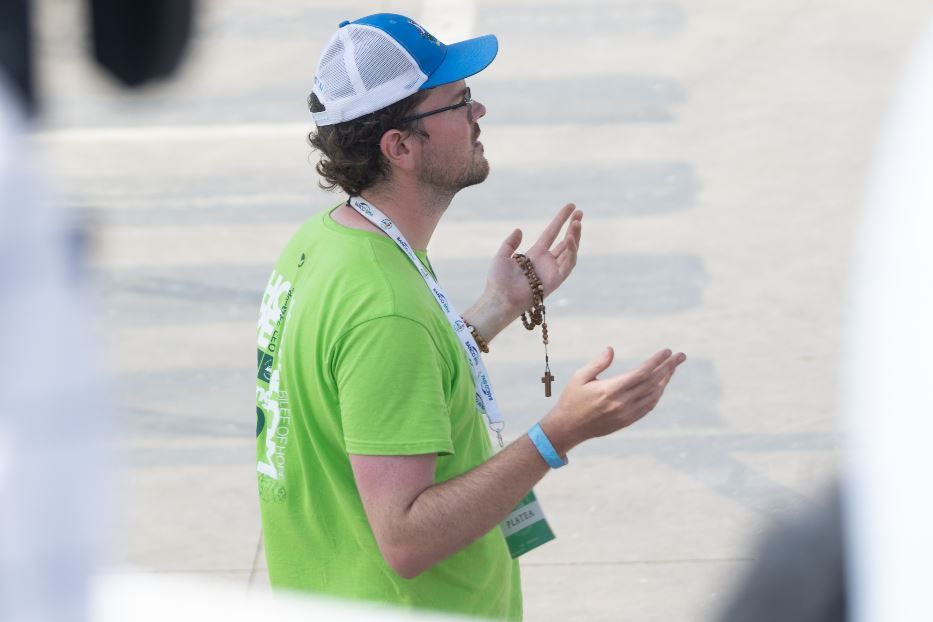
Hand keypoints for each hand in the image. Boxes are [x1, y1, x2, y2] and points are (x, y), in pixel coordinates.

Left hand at [485, 203, 582, 312]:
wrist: (500, 298)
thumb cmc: (498, 281)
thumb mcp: (502, 256)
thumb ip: (510, 243)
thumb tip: (519, 229)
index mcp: (535, 254)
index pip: (552, 233)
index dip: (561, 220)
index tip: (571, 207)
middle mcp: (546, 261)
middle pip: (565, 241)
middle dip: (573, 226)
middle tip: (580, 212)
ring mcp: (553, 270)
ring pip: (570, 251)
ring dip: (575, 236)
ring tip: (577, 223)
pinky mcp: (556, 280)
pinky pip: (568, 264)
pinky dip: (572, 251)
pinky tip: (570, 239)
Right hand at [540, 347, 685, 454]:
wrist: (568, 428)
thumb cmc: (572, 399)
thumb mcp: (580, 377)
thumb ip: (597, 363)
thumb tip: (611, 349)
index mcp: (610, 390)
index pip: (641, 373)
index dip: (657, 361)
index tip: (668, 351)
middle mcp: (621, 403)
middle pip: (653, 383)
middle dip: (669, 367)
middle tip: (681, 355)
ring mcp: (626, 414)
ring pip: (654, 395)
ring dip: (666, 380)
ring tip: (673, 367)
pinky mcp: (627, 421)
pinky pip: (648, 407)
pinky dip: (658, 394)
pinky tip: (662, 385)